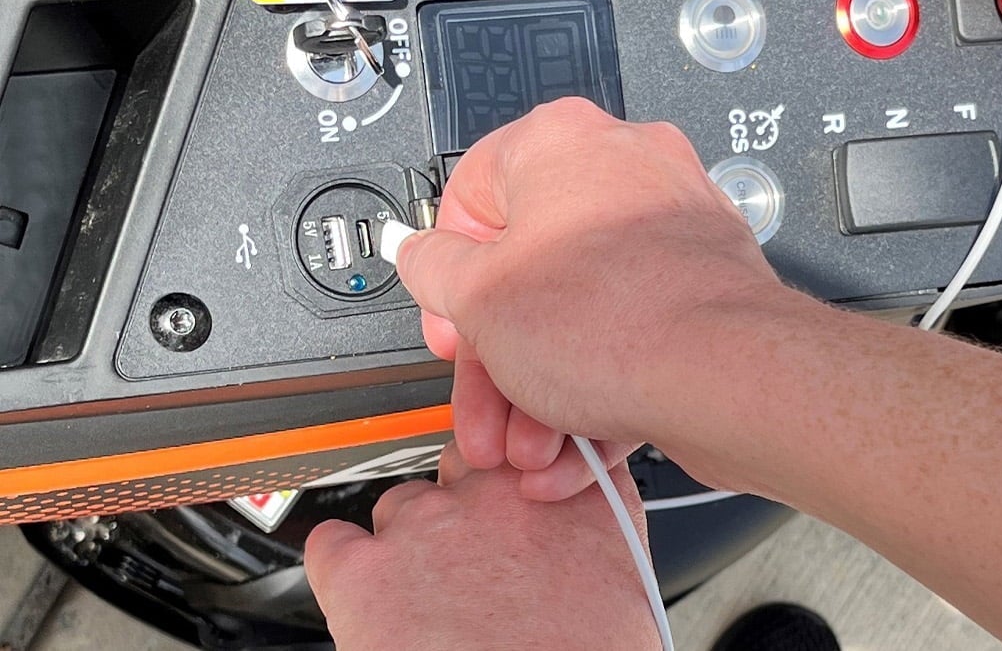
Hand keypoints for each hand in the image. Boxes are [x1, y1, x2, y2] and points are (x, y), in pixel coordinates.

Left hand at [304, 447, 659, 649]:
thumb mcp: (624, 585)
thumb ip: (598, 534)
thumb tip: (587, 547)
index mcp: (568, 497)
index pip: (535, 450)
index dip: (517, 483)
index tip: (514, 512)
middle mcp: (498, 494)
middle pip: (465, 467)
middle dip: (460, 509)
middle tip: (466, 568)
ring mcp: (429, 525)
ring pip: (400, 504)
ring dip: (406, 543)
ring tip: (418, 598)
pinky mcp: (367, 573)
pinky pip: (332, 545)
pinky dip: (339, 565)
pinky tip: (359, 595)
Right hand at [398, 98, 789, 495]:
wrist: (726, 374)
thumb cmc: (615, 319)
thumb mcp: (478, 299)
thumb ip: (431, 268)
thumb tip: (418, 251)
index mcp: (559, 141)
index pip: (472, 193)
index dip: (450, 271)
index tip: (451, 321)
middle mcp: (620, 163)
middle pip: (530, 263)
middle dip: (499, 354)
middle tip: (486, 406)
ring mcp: (669, 216)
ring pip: (582, 304)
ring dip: (544, 384)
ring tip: (531, 446)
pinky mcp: (703, 272)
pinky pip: (632, 326)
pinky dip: (600, 381)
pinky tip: (574, 446)